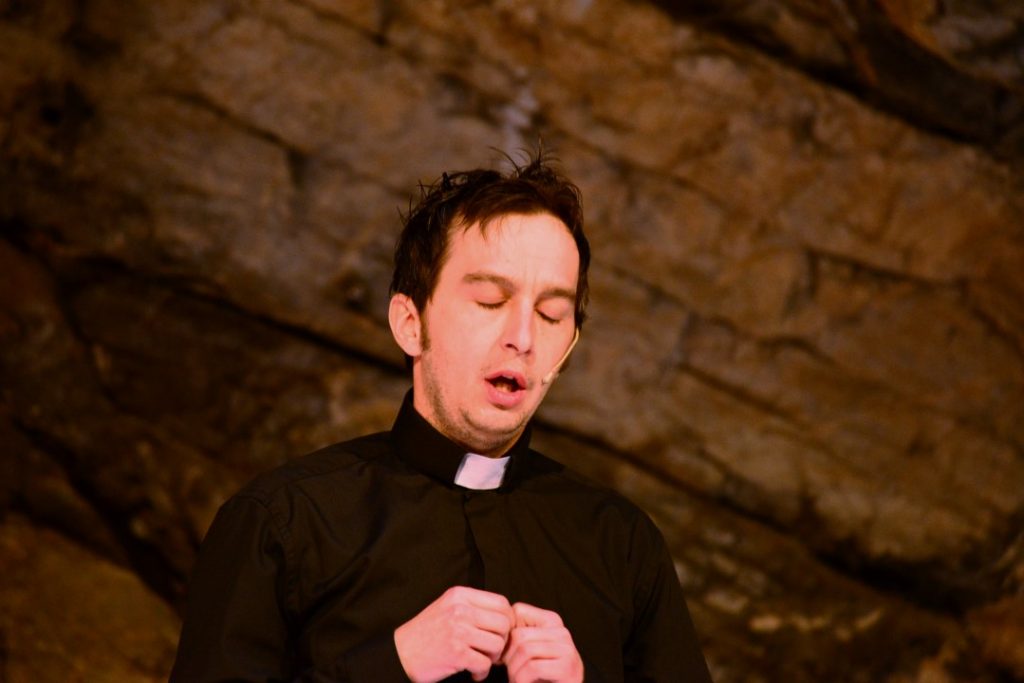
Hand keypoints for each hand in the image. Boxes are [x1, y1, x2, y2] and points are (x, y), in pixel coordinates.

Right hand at [394, 586, 514, 681]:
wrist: (401, 653)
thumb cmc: (426, 632)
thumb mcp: (447, 607)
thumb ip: (472, 606)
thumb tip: (505, 615)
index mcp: (460, 595)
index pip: (501, 602)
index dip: (507, 619)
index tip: (500, 632)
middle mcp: (460, 610)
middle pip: (504, 623)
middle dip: (502, 640)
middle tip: (491, 650)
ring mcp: (458, 631)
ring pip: (498, 644)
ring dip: (492, 658)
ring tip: (480, 660)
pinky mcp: (456, 654)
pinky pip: (485, 664)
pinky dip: (481, 673)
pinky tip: (472, 673)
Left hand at [503, 602, 583, 682]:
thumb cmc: (540, 677)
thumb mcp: (528, 651)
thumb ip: (517, 636)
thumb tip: (496, 631)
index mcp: (551, 620)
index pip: (518, 611)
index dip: (506, 635)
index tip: (505, 655)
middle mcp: (562, 631)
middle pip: (519, 634)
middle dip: (508, 657)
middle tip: (511, 672)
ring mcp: (567, 649)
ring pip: (525, 650)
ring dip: (514, 671)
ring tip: (517, 680)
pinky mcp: (567, 668)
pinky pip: (533, 668)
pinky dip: (521, 680)